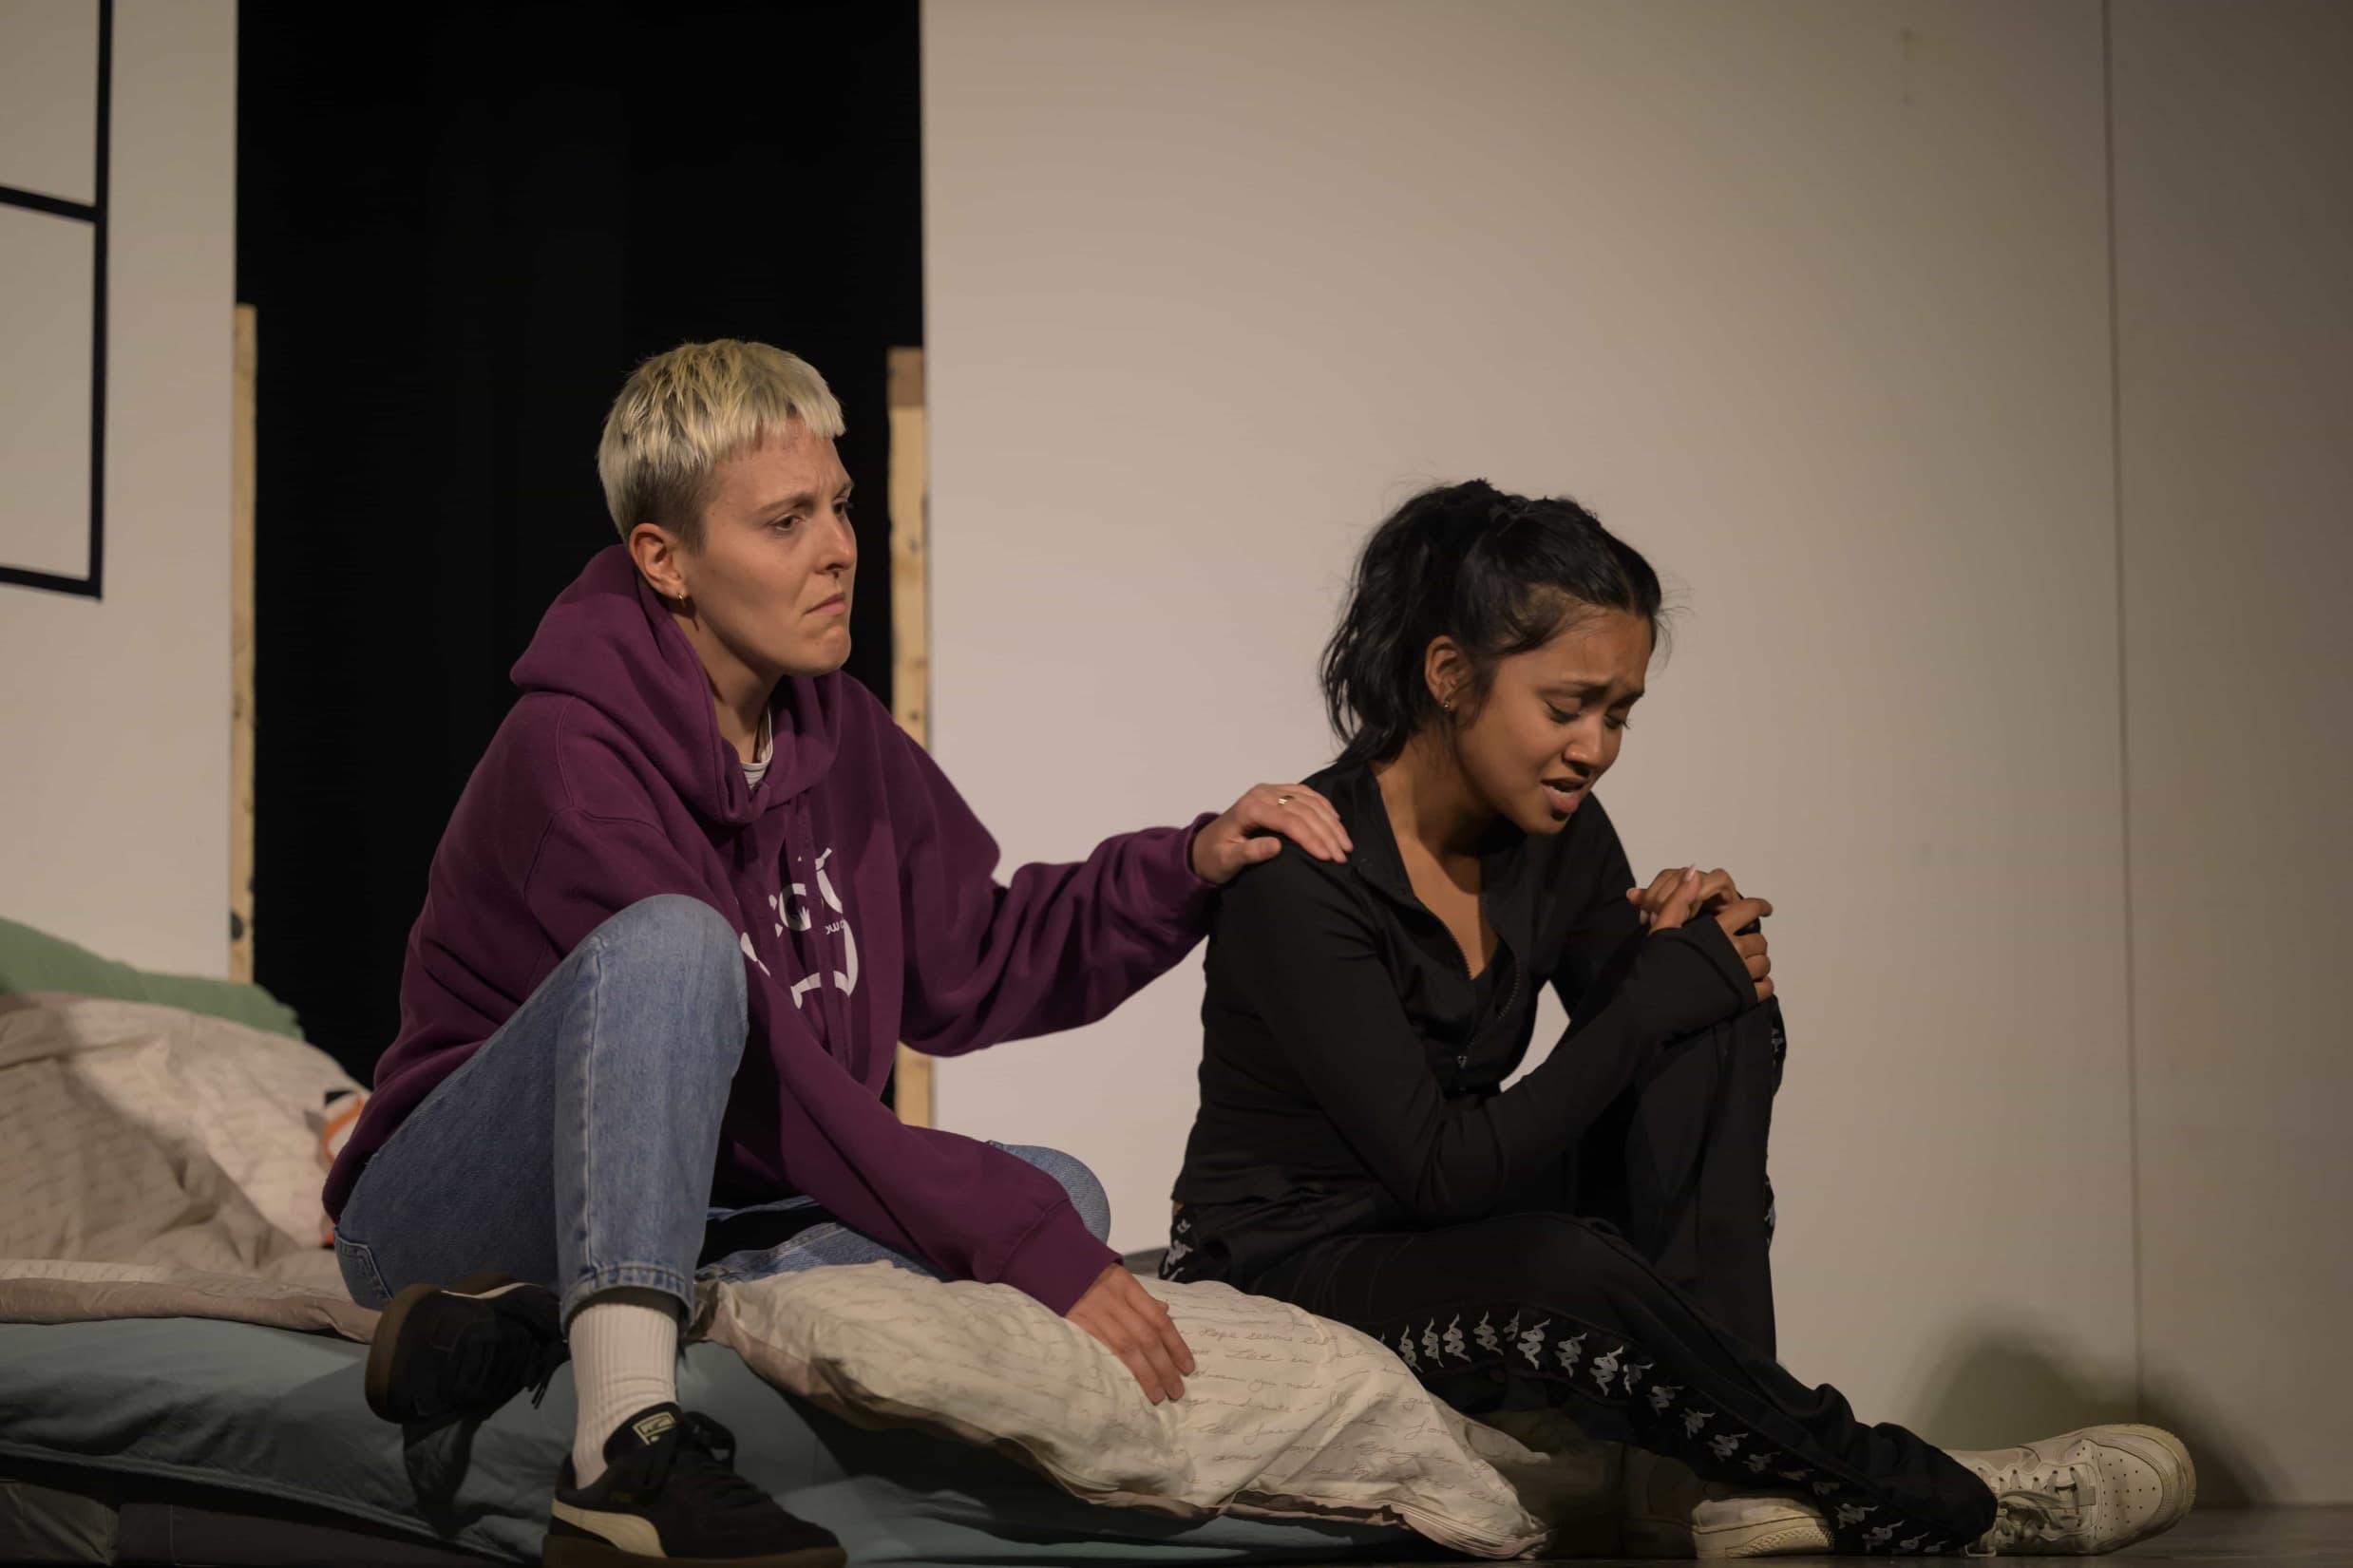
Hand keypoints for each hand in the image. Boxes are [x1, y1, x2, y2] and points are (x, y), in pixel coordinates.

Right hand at [1067, 1263, 1195, 1402]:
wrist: (1050, 1264)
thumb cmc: (1088, 1274)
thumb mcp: (1118, 1277)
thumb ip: (1141, 1298)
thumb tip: (1165, 1313)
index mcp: (1127, 1286)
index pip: (1158, 1320)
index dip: (1176, 1345)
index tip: (1188, 1367)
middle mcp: (1114, 1300)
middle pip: (1146, 1337)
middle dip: (1164, 1366)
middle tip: (1176, 1390)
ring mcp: (1094, 1313)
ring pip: (1126, 1347)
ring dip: (1145, 1374)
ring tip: (1157, 1394)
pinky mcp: (1075, 1325)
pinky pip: (1101, 1350)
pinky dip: (1117, 1367)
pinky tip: (1127, 1384)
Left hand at [1189, 783, 1351, 883]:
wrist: (1203, 847)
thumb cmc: (1214, 857)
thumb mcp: (1226, 860)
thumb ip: (1249, 852)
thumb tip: (1276, 846)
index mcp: (1250, 808)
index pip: (1289, 820)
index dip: (1311, 837)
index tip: (1328, 856)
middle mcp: (1262, 794)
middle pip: (1303, 810)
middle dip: (1326, 833)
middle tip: (1342, 856)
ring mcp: (1269, 791)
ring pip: (1308, 801)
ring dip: (1330, 822)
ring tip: (1345, 844)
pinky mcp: (1276, 794)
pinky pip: (1305, 794)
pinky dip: (1323, 807)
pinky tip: (1336, 820)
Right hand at [1632, 865, 1774, 1003]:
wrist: (1651, 1006)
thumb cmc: (1655, 966)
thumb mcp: (1661, 928)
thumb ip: (1679, 900)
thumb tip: (1694, 871)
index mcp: (1715, 931)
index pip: (1748, 909)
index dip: (1759, 905)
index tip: (1764, 908)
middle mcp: (1733, 950)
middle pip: (1759, 939)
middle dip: (1753, 939)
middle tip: (1743, 944)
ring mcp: (1739, 975)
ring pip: (1764, 963)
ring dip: (1758, 962)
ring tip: (1746, 965)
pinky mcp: (1742, 997)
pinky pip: (1765, 988)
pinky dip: (1763, 984)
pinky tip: (1752, 983)